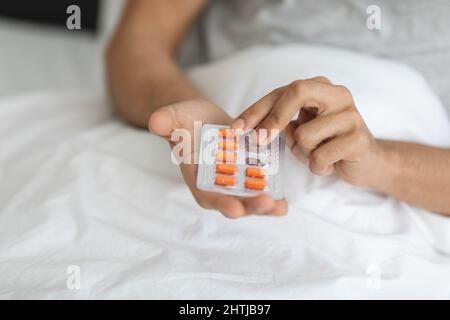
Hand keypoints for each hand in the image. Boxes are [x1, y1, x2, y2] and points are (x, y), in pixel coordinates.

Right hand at [149, 99, 287, 217]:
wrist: (204, 118)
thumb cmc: (186, 120)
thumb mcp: (176, 117)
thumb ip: (167, 121)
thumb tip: (156, 121)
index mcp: (197, 177)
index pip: (206, 195)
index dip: (219, 203)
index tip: (234, 208)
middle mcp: (215, 186)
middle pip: (232, 202)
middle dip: (249, 206)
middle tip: (266, 203)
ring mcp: (233, 183)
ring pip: (249, 199)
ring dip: (265, 206)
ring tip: (281, 206)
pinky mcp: (248, 176)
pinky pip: (260, 189)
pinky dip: (273, 196)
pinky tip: (285, 199)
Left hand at [232, 77, 380, 186]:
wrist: (368, 161)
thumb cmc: (328, 143)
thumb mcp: (301, 129)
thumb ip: (280, 122)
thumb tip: (249, 127)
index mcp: (320, 87)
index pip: (282, 92)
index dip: (256, 109)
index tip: (236, 127)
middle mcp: (337, 94)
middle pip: (296, 92)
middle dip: (272, 118)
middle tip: (257, 141)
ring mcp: (350, 114)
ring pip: (305, 134)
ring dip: (304, 153)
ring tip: (319, 154)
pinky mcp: (358, 138)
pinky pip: (320, 157)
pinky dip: (318, 167)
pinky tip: (332, 163)